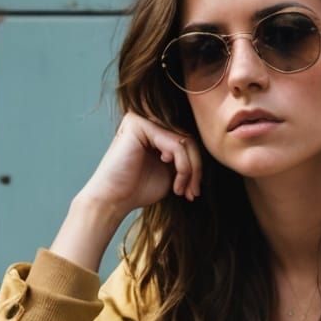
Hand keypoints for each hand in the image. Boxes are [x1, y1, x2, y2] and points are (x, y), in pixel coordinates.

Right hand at [78, 111, 203, 216]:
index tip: (193, 193)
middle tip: (193, 193)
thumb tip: (206, 154)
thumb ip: (184, 160)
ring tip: (182, 191)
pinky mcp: (140, 124)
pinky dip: (182, 167)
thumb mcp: (169, 173)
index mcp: (154, 131)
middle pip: (188, 140)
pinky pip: (175, 144)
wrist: (114, 200)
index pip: (186, 142)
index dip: (195, 168)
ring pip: (184, 142)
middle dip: (196, 170)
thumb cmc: (138, 190)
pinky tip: (174, 184)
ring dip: (190, 171)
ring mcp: (142, 120)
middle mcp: (148, 121)